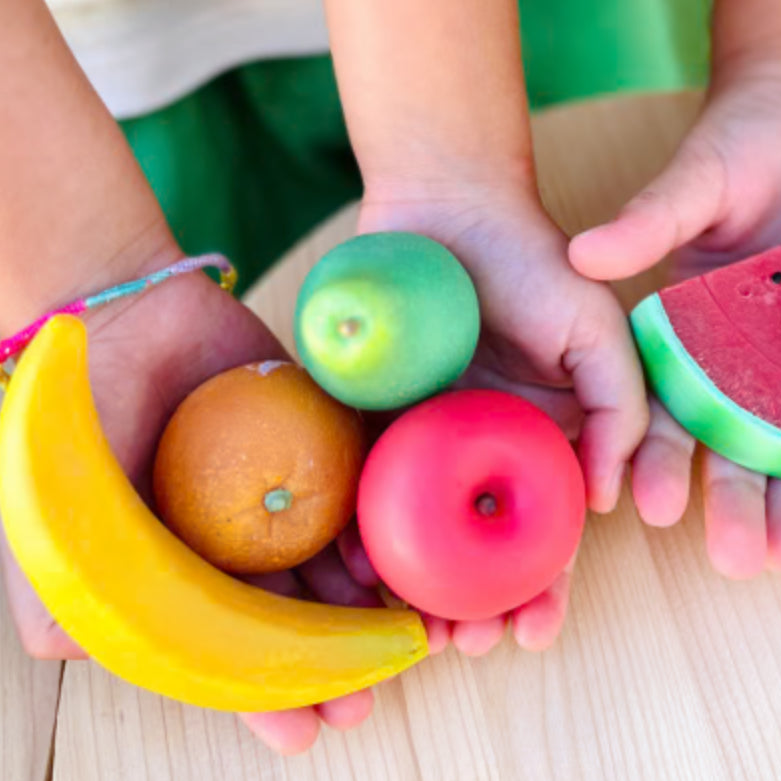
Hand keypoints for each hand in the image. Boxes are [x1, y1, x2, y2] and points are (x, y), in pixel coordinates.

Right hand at [0, 250, 377, 754]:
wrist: (121, 314)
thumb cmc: (76, 416)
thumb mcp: (53, 506)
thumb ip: (58, 580)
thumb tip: (67, 654)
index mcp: (186, 575)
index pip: (229, 653)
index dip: (262, 699)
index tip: (301, 738)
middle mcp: (243, 546)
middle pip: (296, 624)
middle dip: (330, 670)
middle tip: (362, 705)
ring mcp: (289, 495)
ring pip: (337, 569)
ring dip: (368, 613)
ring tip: (402, 646)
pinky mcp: (324, 442)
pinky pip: (359, 494)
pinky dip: (374, 530)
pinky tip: (385, 563)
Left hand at [356, 180, 647, 654]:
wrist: (448, 205)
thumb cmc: (533, 263)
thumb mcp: (599, 331)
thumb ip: (621, 409)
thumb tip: (608, 500)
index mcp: (538, 445)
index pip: (544, 537)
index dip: (543, 591)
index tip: (534, 632)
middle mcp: (479, 455)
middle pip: (477, 553)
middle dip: (478, 611)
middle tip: (468, 647)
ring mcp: (421, 442)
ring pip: (417, 538)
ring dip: (419, 592)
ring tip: (418, 634)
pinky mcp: (366, 420)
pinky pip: (361, 487)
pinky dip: (360, 533)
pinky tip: (360, 571)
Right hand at [569, 66, 780, 577]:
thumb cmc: (743, 139)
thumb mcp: (697, 179)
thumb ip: (648, 220)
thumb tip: (579, 253)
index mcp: (692, 331)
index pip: (665, 404)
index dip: (656, 455)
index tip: (646, 504)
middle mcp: (744, 358)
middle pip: (735, 442)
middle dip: (735, 502)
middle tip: (738, 561)